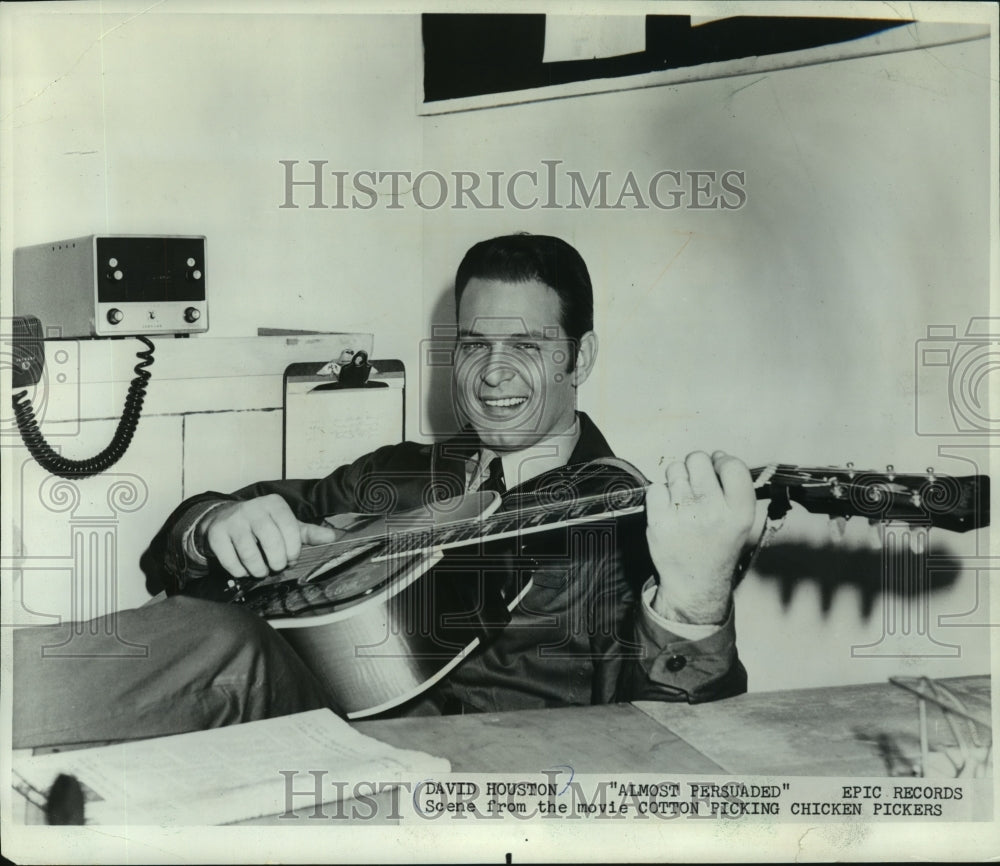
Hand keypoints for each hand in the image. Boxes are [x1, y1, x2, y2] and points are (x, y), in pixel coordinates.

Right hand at [196, 494, 338, 578]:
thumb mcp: (286, 524)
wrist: (223, 518)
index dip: (293, 551)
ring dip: (259, 570)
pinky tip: (244, 568)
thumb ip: (308, 532)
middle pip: (272, 543)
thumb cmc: (262, 524)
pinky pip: (231, 562)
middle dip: (277, 562)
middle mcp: (253, 508)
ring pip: (251, 555)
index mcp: (274, 504)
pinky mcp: (216, 535)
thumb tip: (333, 537)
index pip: (291, 530)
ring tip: (261, 570)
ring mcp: (233, 521)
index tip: (291, 559)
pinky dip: (240, 571)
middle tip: (276, 566)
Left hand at [645, 451, 755, 624]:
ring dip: (677, 479)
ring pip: (675, 469)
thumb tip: (716, 455)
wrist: (695, 581)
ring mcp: (683, 515)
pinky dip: (660, 495)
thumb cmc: (717, 545)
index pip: (732, 465)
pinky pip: (656, 487)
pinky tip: (668, 510)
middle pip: (698, 459)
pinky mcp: (658, 520)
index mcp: (739, 512)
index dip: (722, 462)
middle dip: (696, 467)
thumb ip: (734, 487)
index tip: (717, 470)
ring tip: (682, 500)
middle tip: (696, 486)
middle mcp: (713, 512)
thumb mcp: (740, 520)